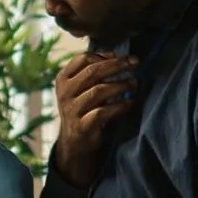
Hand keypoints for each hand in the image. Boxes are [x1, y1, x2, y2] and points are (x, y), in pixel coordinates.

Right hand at [51, 52, 137, 186]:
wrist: (74, 141)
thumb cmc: (84, 108)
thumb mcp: (81, 87)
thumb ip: (93, 71)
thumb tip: (116, 55)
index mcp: (63, 79)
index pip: (83, 59)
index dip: (105, 55)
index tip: (121, 56)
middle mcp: (65, 93)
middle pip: (93, 72)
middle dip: (117, 65)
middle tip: (134, 63)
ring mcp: (71, 110)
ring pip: (98, 91)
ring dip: (120, 85)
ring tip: (133, 83)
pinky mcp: (81, 126)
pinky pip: (103, 112)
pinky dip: (119, 106)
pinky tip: (130, 102)